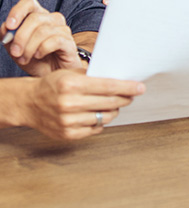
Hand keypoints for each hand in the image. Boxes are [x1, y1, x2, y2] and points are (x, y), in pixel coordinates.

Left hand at [1, 0, 81, 75]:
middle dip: (20, 37)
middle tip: (15, 52)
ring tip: (25, 59)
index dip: (18, 11)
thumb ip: (9, 37)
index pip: (29, 2)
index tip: (9, 26)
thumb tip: (5, 28)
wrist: (51, 74)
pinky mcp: (69, 42)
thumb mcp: (16, 49)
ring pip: (43, 31)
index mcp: (39, 16)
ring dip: (29, 48)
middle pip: (35, 18)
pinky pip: (54, 41)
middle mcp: (53, 19)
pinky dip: (42, 50)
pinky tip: (39, 56)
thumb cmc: (36, 60)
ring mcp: (63, 29)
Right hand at [20, 69, 145, 139]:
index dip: (128, 87)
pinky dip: (101, 121)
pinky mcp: (68, 134)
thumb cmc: (53, 85)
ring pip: (106, 117)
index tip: (140, 88)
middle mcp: (70, 103)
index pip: (109, 86)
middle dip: (125, 98)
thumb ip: (94, 75)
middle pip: (110, 102)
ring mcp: (68, 121)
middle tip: (131, 95)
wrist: (28, 103)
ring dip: (114, 110)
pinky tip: (98, 114)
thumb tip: (121, 78)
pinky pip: (96, 128)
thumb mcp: (70, 73)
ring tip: (113, 104)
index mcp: (72, 84)